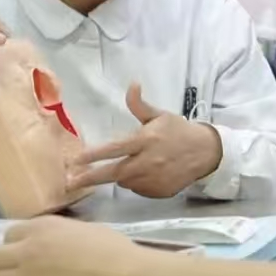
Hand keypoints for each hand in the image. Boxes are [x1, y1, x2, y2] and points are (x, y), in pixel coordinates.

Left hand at [0, 215, 149, 275]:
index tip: (27, 252)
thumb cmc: (111, 248)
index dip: (17, 244)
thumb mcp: (80, 228)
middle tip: (17, 271)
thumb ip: (55, 232)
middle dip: (1, 264)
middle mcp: (27, 250)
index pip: (8, 234)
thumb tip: (46, 242)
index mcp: (41, 227)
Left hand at [67, 83, 222, 197]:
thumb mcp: (159, 115)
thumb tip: (131, 84)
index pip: (114, 149)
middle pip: (112, 173)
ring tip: (128, 166)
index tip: (75, 160)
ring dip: (120, 176)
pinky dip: (136, 183)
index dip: (93, 155)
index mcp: (145, 141)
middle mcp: (147, 162)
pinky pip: (139, 190)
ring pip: (125, 182)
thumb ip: (139, 105)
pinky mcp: (159, 192)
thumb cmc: (178, 131)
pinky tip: (145, 173)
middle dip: (90, 178)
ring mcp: (153, 180)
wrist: (205, 153)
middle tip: (70, 182)